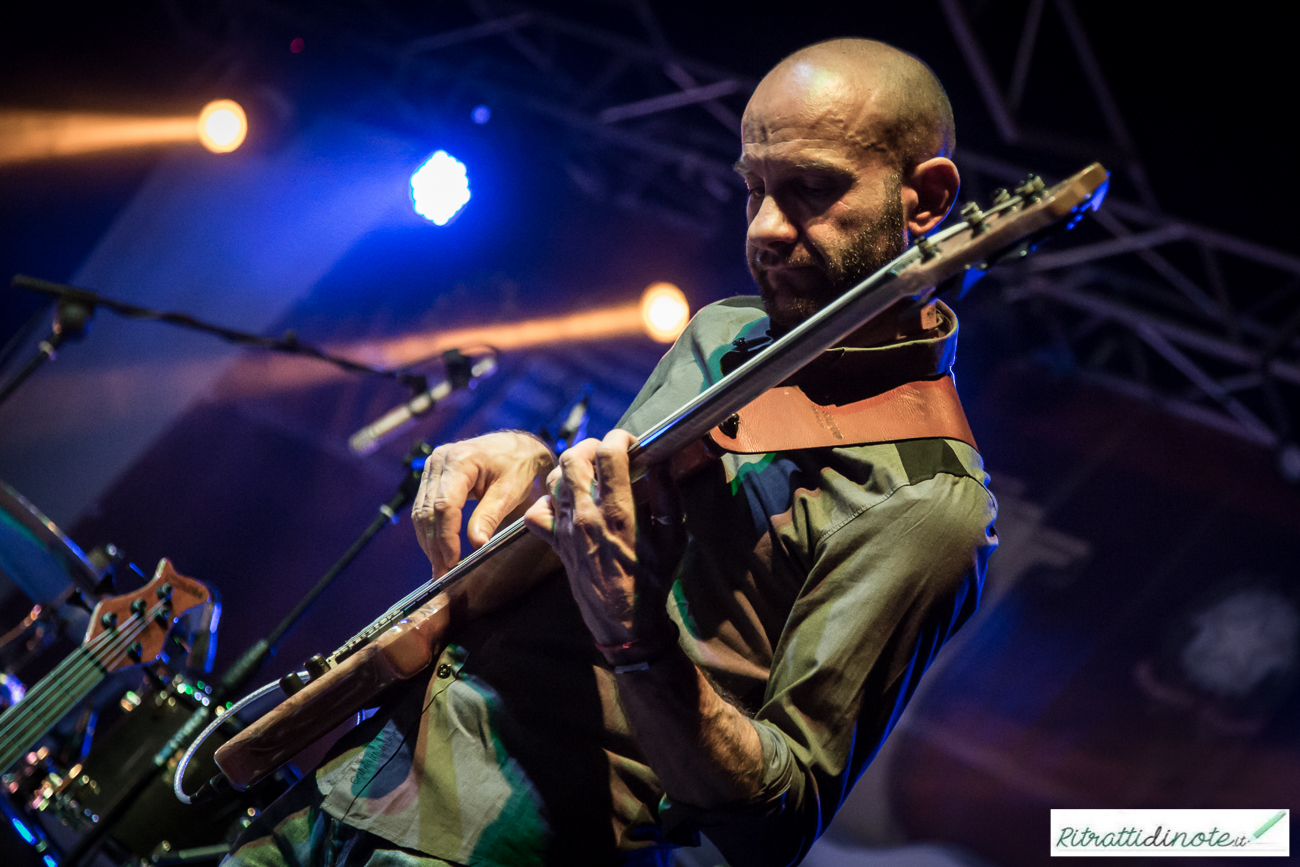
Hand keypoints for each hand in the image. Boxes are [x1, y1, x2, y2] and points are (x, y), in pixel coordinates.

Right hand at [412, 431, 555, 576]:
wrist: (515, 447)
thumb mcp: (510, 491)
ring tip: (439, 566)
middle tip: (443, 572)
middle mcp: (440, 461)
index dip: (446, 536)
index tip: (452, 561)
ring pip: (421, 512)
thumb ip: (490, 516)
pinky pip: (424, 508)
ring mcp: (432, 467)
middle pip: (429, 511)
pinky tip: (437, 549)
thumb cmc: (516, 465)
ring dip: (429, 542)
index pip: (445, 505)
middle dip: (435, 545)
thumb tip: (477, 543)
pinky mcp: (432, 477)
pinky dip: (430, 531)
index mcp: (460, 460)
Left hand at [523, 430, 684, 647]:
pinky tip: (567, 500)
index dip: (619, 438)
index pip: (608, 454)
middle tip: (607, 452)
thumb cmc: (654, 579)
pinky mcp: (556, 543)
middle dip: (591, 445)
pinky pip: (537, 511)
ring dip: (571, 466)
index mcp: (617, 512)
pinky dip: (548, 499)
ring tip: (590, 471)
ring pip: (555, 479)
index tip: (630, 443)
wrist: (625, 622)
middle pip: (572, 458)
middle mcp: (586, 516)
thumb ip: (669, 495)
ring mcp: (566, 529)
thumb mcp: (674, 537)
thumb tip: (663, 461)